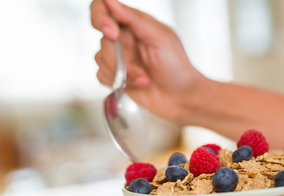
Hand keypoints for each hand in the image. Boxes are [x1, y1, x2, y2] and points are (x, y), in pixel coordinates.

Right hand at [90, 0, 203, 122]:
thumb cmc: (178, 67)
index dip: (100, 18)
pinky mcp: (116, 77)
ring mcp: (119, 58)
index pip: (104, 8)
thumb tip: (110, 1)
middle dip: (121, 58)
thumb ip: (135, 19)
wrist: (183, 99)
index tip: (112, 33)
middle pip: (103, 39)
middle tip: (140, 69)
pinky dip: (118, 82)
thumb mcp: (161, 38)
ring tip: (145, 79)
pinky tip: (139, 84)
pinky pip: (101, 75)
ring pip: (100, 58)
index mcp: (135, 23)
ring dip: (124, 72)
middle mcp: (125, 39)